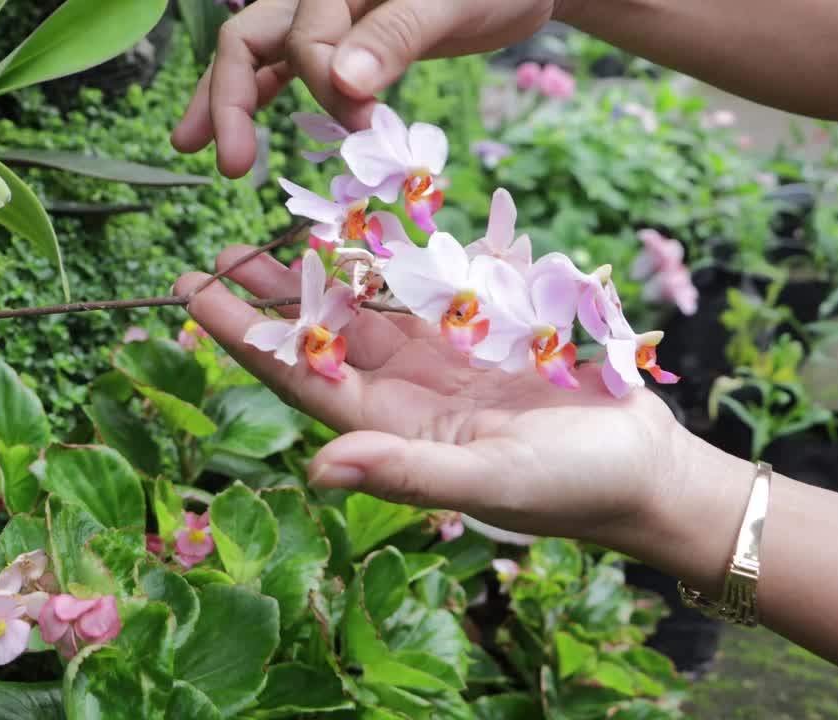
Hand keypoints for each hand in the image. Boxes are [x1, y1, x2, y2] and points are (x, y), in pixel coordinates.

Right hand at [171, 0, 561, 176]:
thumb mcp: (453, 1)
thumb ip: (396, 37)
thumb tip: (342, 84)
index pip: (304, 34)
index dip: (324, 82)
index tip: (363, 121)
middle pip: (251, 39)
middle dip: (230, 100)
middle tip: (229, 165)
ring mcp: (324, 15)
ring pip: (258, 55)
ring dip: (227, 102)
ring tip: (193, 148)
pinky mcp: (341, 40)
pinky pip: (284, 67)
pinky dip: (262, 98)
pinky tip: (239, 135)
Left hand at [174, 245, 734, 564]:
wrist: (644, 469)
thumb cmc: (569, 488)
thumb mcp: (485, 480)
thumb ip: (404, 472)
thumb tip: (315, 468)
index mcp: (390, 427)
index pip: (300, 375)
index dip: (245, 336)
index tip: (193, 294)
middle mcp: (405, 392)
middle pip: (324, 334)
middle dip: (272, 295)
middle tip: (221, 252)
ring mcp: (444, 360)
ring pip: (370, 306)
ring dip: (327, 271)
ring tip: (280, 230)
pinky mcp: (486, 333)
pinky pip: (433, 287)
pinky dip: (402, 256)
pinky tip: (372, 226)